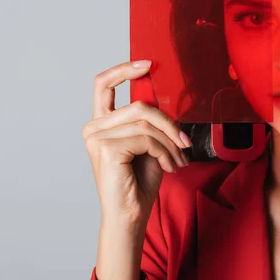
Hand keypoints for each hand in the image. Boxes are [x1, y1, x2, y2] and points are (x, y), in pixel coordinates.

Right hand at [82, 60, 191, 225]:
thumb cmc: (139, 183)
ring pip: (146, 123)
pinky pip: (146, 138)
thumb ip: (149, 122)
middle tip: (185, 143)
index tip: (147, 63)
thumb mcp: (148, 144)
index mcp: (101, 123)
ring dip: (170, 143)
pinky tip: (169, 167)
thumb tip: (164, 99)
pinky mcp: (105, 148)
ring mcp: (96, 137)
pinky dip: (164, 152)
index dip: (124, 70)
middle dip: (168, 124)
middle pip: (139, 106)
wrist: (131, 215)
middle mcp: (93, 127)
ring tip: (179, 160)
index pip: (104, 85)